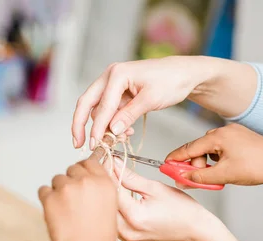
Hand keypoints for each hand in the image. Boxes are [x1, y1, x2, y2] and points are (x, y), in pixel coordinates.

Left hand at [38, 160, 116, 240]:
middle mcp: (85, 181)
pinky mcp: (49, 197)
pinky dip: (47, 198)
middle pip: (73, 168)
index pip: (91, 162)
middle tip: (73, 197)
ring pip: (57, 179)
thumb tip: (91, 183)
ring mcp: (66, 187)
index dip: (85, 168)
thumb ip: (101, 190)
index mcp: (104, 183)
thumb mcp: (111, 209)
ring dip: (59, 190)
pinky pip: (44, 190)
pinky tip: (54, 211)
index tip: (81, 174)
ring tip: (65, 209)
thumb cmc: (99, 238)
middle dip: (72, 180)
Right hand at [72, 56, 256, 149]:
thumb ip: (129, 115)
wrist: (185, 74)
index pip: (102, 105)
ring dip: (104, 126)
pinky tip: (124, 133)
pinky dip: (114, 123)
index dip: (96, 128)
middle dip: (81, 124)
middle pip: (87, 103)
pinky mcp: (120, 92)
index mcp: (116, 74)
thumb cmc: (171, 81)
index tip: (93, 144)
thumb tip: (111, 130)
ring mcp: (114, 84)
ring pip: (99, 109)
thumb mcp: (151, 99)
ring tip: (116, 140)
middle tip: (78, 143)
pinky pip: (110, 110)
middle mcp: (110, 76)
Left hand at [112, 158, 213, 240]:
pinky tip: (116, 195)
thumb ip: (130, 177)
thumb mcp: (155, 187)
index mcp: (135, 216)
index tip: (105, 159)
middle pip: (105, 202)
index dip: (106, 172)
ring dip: (106, 195)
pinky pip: (112, 219)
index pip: (111, 189)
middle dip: (104, 183)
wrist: (193, 229)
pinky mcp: (127, 238)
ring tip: (112, 179)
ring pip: (106, 211)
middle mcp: (127, 230)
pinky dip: (112, 206)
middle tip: (107, 166)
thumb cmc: (181, 210)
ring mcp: (126, 237)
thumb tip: (115, 164)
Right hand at [166, 124, 262, 197]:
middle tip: (196, 180)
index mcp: (218, 136)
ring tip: (216, 176)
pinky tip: (224, 169)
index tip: (166, 165)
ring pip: (211, 148)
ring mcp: (234, 133)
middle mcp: (225, 130)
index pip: (190, 147)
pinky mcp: (241, 138)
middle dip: (195, 165)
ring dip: (207, 162)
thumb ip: (199, 177)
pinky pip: (222, 147)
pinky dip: (218, 158)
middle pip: (199, 148)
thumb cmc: (256, 168)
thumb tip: (182, 178)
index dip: (176, 158)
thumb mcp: (223, 176)